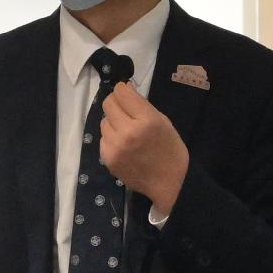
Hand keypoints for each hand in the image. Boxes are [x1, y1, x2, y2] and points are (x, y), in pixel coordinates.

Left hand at [97, 81, 189, 214]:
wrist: (167, 183)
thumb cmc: (170, 150)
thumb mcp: (163, 121)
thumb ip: (142, 106)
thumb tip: (124, 90)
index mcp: (146, 120)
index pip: (121, 92)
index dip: (123, 89)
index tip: (126, 92)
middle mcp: (128, 131)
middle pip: (108, 103)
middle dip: (116, 103)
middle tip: (125, 110)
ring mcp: (115, 146)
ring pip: (103, 120)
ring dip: (113, 121)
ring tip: (126, 131)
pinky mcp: (107, 158)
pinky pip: (103, 137)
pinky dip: (111, 137)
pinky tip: (123, 145)